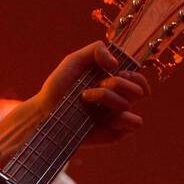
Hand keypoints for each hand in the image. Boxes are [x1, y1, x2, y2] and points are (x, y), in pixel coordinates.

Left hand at [33, 42, 150, 145]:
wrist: (45, 110)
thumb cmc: (59, 86)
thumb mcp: (75, 60)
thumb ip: (97, 50)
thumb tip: (116, 63)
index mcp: (113, 84)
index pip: (138, 78)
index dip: (131, 72)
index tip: (112, 70)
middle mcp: (118, 100)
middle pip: (139, 89)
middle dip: (118, 83)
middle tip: (98, 84)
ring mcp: (116, 116)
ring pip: (130, 103)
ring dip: (108, 97)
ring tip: (85, 97)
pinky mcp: (115, 132)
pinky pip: (135, 123)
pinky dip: (122, 117)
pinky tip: (102, 117)